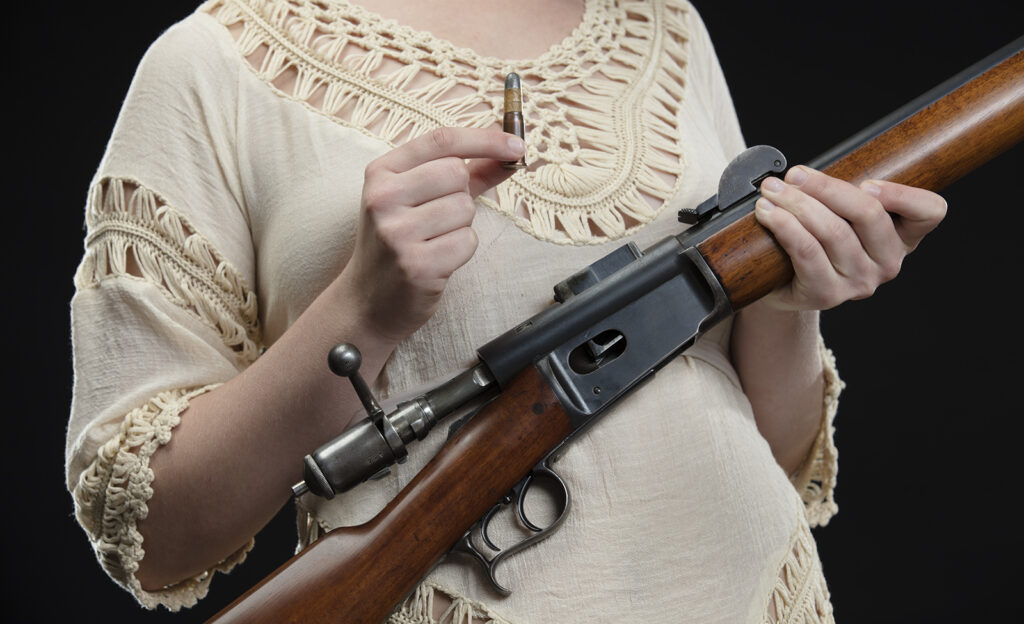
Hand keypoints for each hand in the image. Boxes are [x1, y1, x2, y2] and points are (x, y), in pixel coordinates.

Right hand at [342, 127, 525, 341]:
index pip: (441, 140)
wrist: (367, 301)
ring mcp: (397, 232)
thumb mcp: (419, 198)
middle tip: (439, 218)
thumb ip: (467, 173)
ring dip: (461, 226)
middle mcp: (382, 198)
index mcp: (381, 173)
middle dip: (462, 195)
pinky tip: (437, 259)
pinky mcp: (416, 264)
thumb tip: (510, 151)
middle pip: (456, 173)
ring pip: (465, 209)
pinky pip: (467, 242)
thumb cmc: (399, 242)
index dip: (485, 139)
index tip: (517, 146)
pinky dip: (461, 250)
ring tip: (434, 241)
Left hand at [753, 165, 945, 310]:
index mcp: (902, 237)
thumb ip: (843, 193)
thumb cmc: (816, 239)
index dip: (903, 195)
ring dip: (797, 204)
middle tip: (795, 175)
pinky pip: (806, 252)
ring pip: (833, 231)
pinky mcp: (827, 294)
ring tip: (772, 191)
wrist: (784, 285)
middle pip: (869, 214)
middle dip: (826, 188)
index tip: (867, 182)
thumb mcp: (839, 213)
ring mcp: (859, 282)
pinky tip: (768, 213)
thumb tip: (810, 170)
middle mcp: (887, 263)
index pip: (929, 212)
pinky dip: (784, 226)